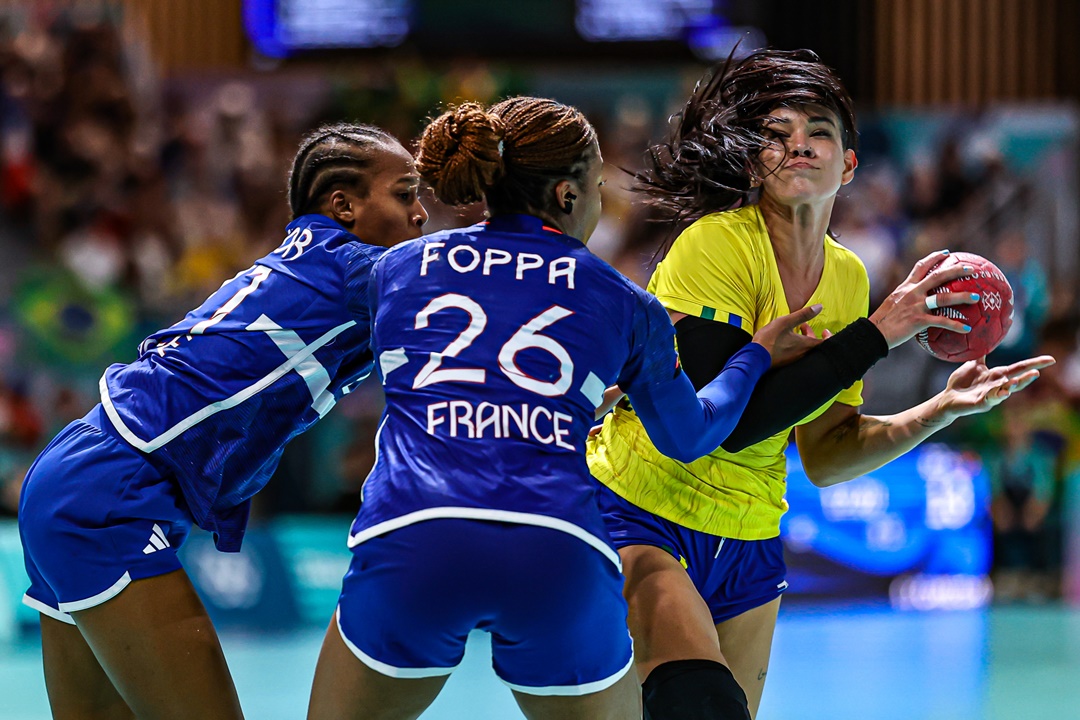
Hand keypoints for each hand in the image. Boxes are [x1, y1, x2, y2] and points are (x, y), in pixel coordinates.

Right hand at [752, 304, 825, 366]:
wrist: (755, 358)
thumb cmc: (770, 340)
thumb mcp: (786, 322)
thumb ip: (803, 314)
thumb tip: (819, 307)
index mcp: (806, 345)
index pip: (825, 344)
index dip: (829, 337)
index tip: (825, 331)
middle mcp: (803, 355)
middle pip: (814, 346)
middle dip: (811, 334)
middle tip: (805, 326)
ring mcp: (794, 360)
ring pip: (804, 350)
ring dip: (802, 339)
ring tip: (794, 331)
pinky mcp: (786, 363)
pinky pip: (796, 354)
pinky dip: (795, 346)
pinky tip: (786, 341)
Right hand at [869, 250, 980, 347]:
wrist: (873, 333)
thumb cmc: (882, 321)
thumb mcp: (892, 303)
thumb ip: (904, 299)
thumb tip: (915, 302)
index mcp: (906, 287)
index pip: (921, 266)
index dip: (935, 258)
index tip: (947, 253)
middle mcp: (912, 293)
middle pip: (938, 276)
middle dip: (956, 271)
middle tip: (971, 269)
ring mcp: (916, 306)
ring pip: (944, 298)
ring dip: (962, 297)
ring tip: (976, 297)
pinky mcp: (918, 320)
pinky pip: (941, 321)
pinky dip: (956, 325)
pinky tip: (967, 328)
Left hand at [935, 355, 1055, 420]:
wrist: (948, 397)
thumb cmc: (962, 383)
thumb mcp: (973, 365)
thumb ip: (981, 354)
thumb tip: (985, 337)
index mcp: (998, 375)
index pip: (1019, 368)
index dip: (1035, 363)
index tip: (1051, 359)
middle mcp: (998, 385)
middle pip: (1016, 380)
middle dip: (1027, 377)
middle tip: (1038, 372)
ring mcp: (991, 395)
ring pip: (1006, 391)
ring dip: (1013, 386)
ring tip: (1018, 381)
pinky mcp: (981, 403)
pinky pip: (991, 399)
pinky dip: (997, 395)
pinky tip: (1003, 392)